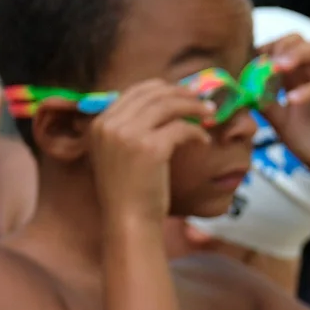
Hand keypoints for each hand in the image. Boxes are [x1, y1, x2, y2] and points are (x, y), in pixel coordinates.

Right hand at [88, 80, 211, 223]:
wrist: (128, 221)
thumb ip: (129, 130)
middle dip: (181, 93)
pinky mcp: (150, 147)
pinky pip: (181, 128)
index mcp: (100, 123)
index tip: (183, 93)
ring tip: (210, 114)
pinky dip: (197, 132)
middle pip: (152, 93)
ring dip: (194, 107)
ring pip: (168, 105)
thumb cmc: (129, 192)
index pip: (134, 91)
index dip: (162, 88)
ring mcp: (128, 134)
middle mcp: (110, 124)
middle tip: (202, 100)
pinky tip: (204, 142)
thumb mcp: (118, 154)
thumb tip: (162, 106)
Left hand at [261, 35, 309, 177]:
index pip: (284, 45)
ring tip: (277, 67)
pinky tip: (291, 100)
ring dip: (294, 55)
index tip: (252, 62)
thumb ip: (265, 103)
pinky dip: (306, 90)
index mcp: (300, 75)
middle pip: (299, 39)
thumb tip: (243, 89)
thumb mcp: (279, 120)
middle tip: (264, 61)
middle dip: (279, 45)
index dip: (266, 48)